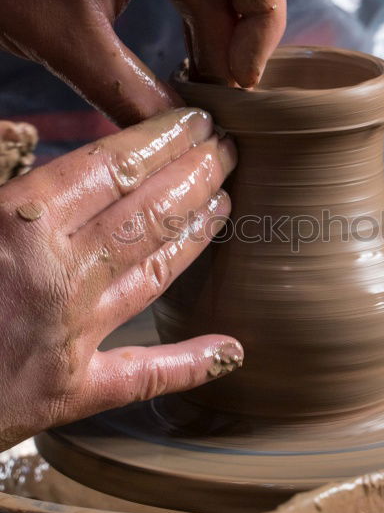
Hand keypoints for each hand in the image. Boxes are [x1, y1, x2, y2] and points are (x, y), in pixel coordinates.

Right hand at [0, 107, 241, 449]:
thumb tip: (22, 133)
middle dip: (195, 172)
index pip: (111, 167)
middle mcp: (57, 275)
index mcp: (17, 223)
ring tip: (230, 199)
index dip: (161, 139)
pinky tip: (232, 351)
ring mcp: (71, 336)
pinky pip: (140, 377)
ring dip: (199, 233)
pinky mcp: (70, 393)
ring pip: (154, 272)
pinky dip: (189, 365)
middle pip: (146, 211)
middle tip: (230, 147)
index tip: (196, 119)